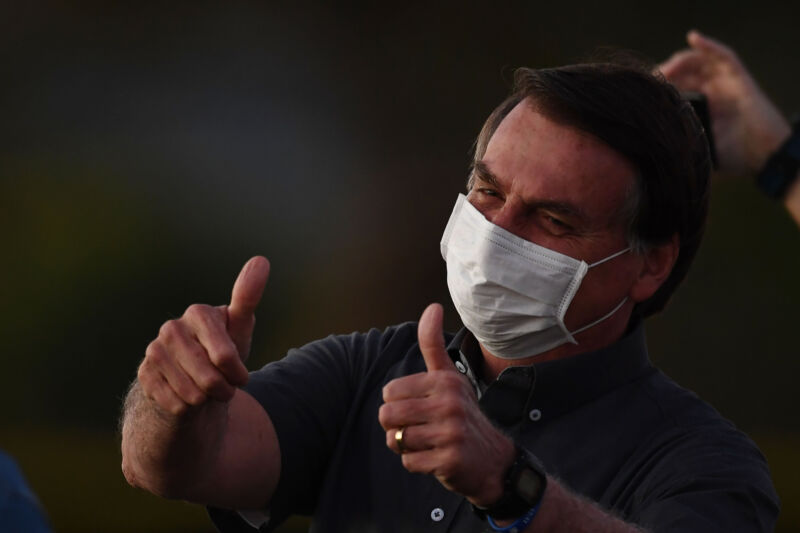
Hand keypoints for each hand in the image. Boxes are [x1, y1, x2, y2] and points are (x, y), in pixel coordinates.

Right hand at [137, 256, 269, 416]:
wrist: (192, 380)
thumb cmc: (221, 352)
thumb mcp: (239, 330)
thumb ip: (248, 297)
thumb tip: (261, 260)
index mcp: (198, 313)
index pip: (225, 355)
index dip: (236, 372)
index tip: (241, 376)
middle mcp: (172, 328)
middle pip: (209, 377)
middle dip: (224, 389)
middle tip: (226, 387)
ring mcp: (155, 350)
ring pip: (192, 393)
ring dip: (206, 401)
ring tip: (207, 392)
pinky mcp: (144, 374)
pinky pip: (175, 404)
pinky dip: (187, 408)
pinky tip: (186, 397)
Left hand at [378, 303, 514, 505]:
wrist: (494, 460)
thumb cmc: (462, 414)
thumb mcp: (450, 377)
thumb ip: (433, 345)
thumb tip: (432, 306)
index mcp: (445, 381)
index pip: (389, 392)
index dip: (397, 403)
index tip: (418, 407)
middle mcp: (450, 403)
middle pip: (388, 415)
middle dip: (395, 426)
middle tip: (417, 428)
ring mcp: (452, 432)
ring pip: (397, 439)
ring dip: (405, 445)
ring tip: (426, 442)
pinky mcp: (451, 459)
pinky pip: (409, 461)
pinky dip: (416, 463)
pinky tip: (434, 457)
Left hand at [659, 30, 790, 174]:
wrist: (765, 156)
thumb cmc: (735, 157)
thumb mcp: (698, 150)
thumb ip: (680, 145)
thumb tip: (649, 151)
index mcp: (701, 108)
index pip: (675, 90)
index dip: (659, 88)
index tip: (641, 93)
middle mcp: (712, 92)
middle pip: (683, 74)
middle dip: (664, 75)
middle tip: (647, 82)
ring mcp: (725, 83)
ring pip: (698, 63)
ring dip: (679, 61)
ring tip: (663, 70)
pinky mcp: (739, 78)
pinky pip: (724, 56)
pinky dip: (709, 46)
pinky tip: (694, 38)